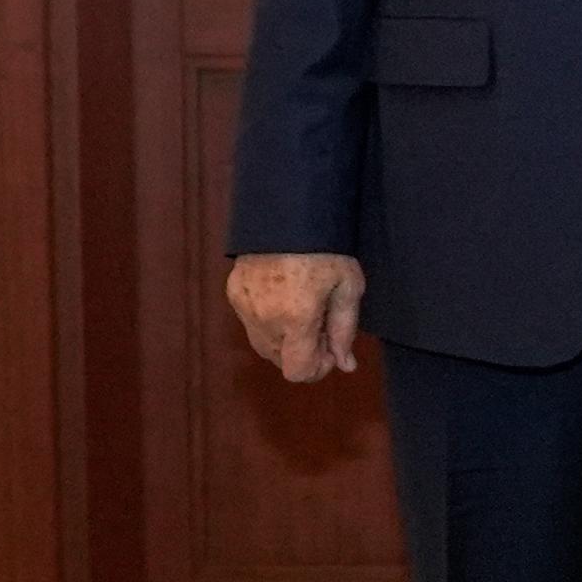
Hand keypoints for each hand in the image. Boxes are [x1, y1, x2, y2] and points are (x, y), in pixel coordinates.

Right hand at [225, 250, 366, 381]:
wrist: (288, 210)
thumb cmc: (326, 247)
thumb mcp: (348, 286)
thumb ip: (345, 330)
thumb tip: (345, 364)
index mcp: (296, 318)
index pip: (298, 372)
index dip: (317, 368)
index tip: (329, 348)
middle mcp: (265, 319)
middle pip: (280, 361)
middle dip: (302, 351)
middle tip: (319, 322)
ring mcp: (244, 307)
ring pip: (263, 345)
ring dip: (284, 339)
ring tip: (302, 308)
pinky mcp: (233, 293)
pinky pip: (251, 322)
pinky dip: (267, 321)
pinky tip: (283, 296)